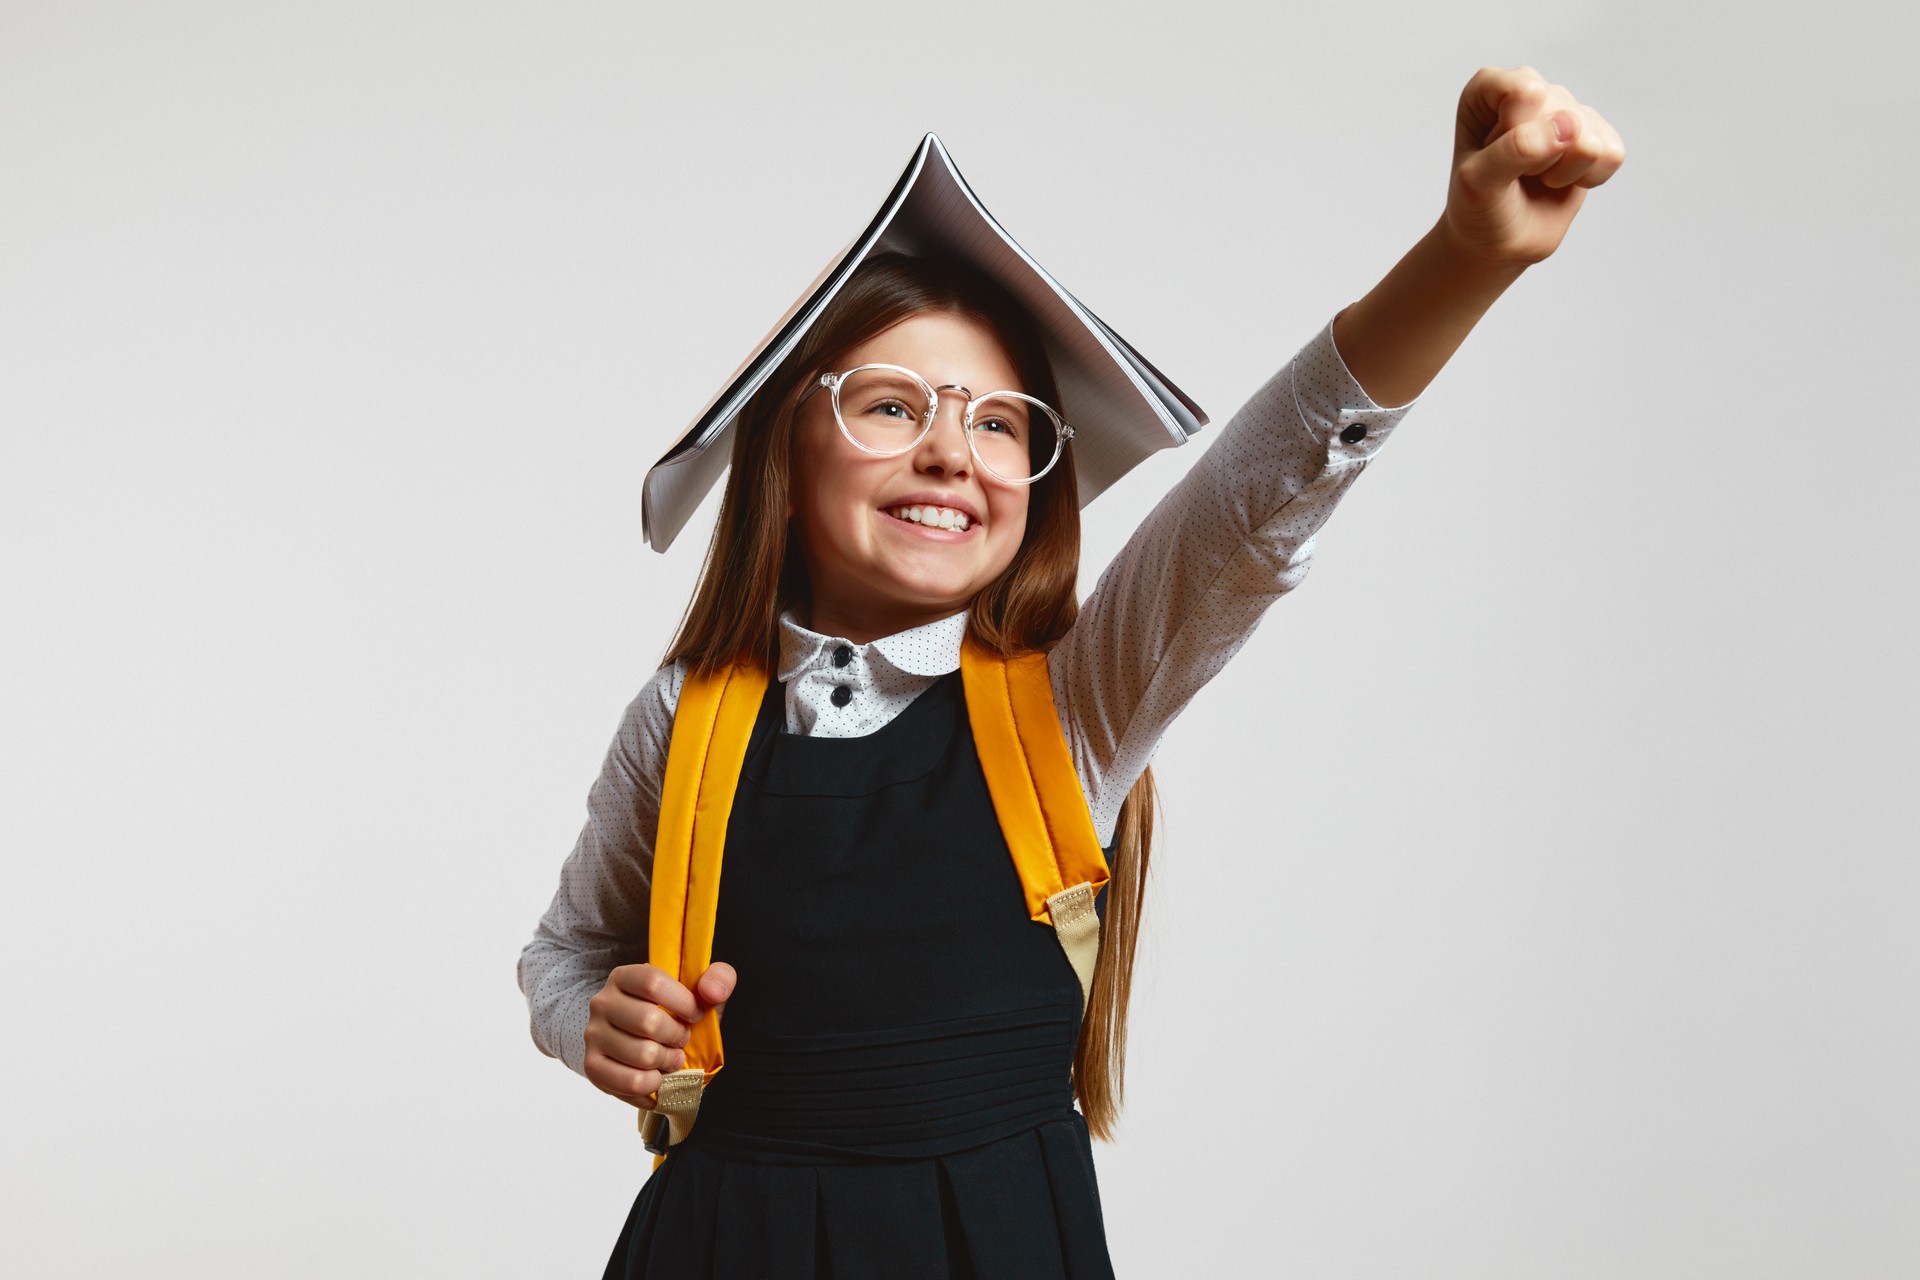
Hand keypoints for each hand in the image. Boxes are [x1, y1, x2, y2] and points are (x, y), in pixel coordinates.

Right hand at [582, 961, 735, 1108]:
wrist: (639, 1037)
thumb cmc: (673, 1012)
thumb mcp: (699, 989)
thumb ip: (718, 978)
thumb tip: (712, 992)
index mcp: (624, 976)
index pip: (653, 982)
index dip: (683, 1002)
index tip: (696, 1014)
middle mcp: (602, 1002)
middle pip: (648, 1021)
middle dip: (677, 1036)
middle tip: (682, 1040)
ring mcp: (593, 1035)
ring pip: (642, 1055)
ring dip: (668, 1062)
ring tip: (672, 1059)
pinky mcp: (592, 1066)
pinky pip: (629, 1083)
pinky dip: (652, 1085)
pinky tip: (658, 1079)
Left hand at [1442, 65, 1626, 266]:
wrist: (1499, 240)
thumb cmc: (1478, 208)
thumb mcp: (1478, 184)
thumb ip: (1513, 151)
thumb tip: (1570, 127)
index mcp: (1488, 88)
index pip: (1524, 91)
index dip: (1515, 131)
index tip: (1492, 154)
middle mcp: (1530, 86)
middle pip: (1559, 115)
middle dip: (1539, 159)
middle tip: (1515, 174)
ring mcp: (1566, 107)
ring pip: (1588, 136)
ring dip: (1563, 172)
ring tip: (1537, 178)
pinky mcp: (1597, 133)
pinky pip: (1613, 154)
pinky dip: (1589, 179)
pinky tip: (1563, 181)